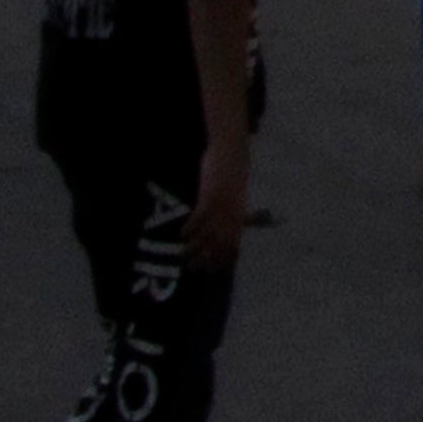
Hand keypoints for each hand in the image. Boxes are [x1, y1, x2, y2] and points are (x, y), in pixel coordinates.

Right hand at [184, 140, 247, 271]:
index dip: (223, 260)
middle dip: (205, 259)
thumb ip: (234, 213)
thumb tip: (230, 228)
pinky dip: (190, 228)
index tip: (210, 270)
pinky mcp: (211, 196)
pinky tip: (182, 234)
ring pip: (207, 234)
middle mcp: (233, 215)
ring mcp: (222, 206)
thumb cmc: (233, 174)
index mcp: (240, 216)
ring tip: (183, 254)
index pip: (234, 246)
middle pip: (219, 245)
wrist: (232, 151)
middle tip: (192, 267)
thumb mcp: (237, 196)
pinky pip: (199, 218)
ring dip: (194, 247)